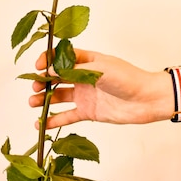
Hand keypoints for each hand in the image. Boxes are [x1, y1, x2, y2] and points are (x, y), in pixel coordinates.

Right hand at [29, 49, 172, 128]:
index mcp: (87, 60)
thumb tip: (49, 71)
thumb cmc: (128, 78)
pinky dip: (53, 120)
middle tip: (34, 87)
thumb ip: (74, 70)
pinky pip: (67, 116)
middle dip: (42, 81)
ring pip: (58, 96)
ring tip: (33, 104)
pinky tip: (40, 125)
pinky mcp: (88, 111)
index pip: (61, 56)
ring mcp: (85, 94)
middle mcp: (83, 76)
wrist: (147, 100)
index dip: (47, 60)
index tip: (38, 66)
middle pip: (56, 77)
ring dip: (44, 99)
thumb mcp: (100, 68)